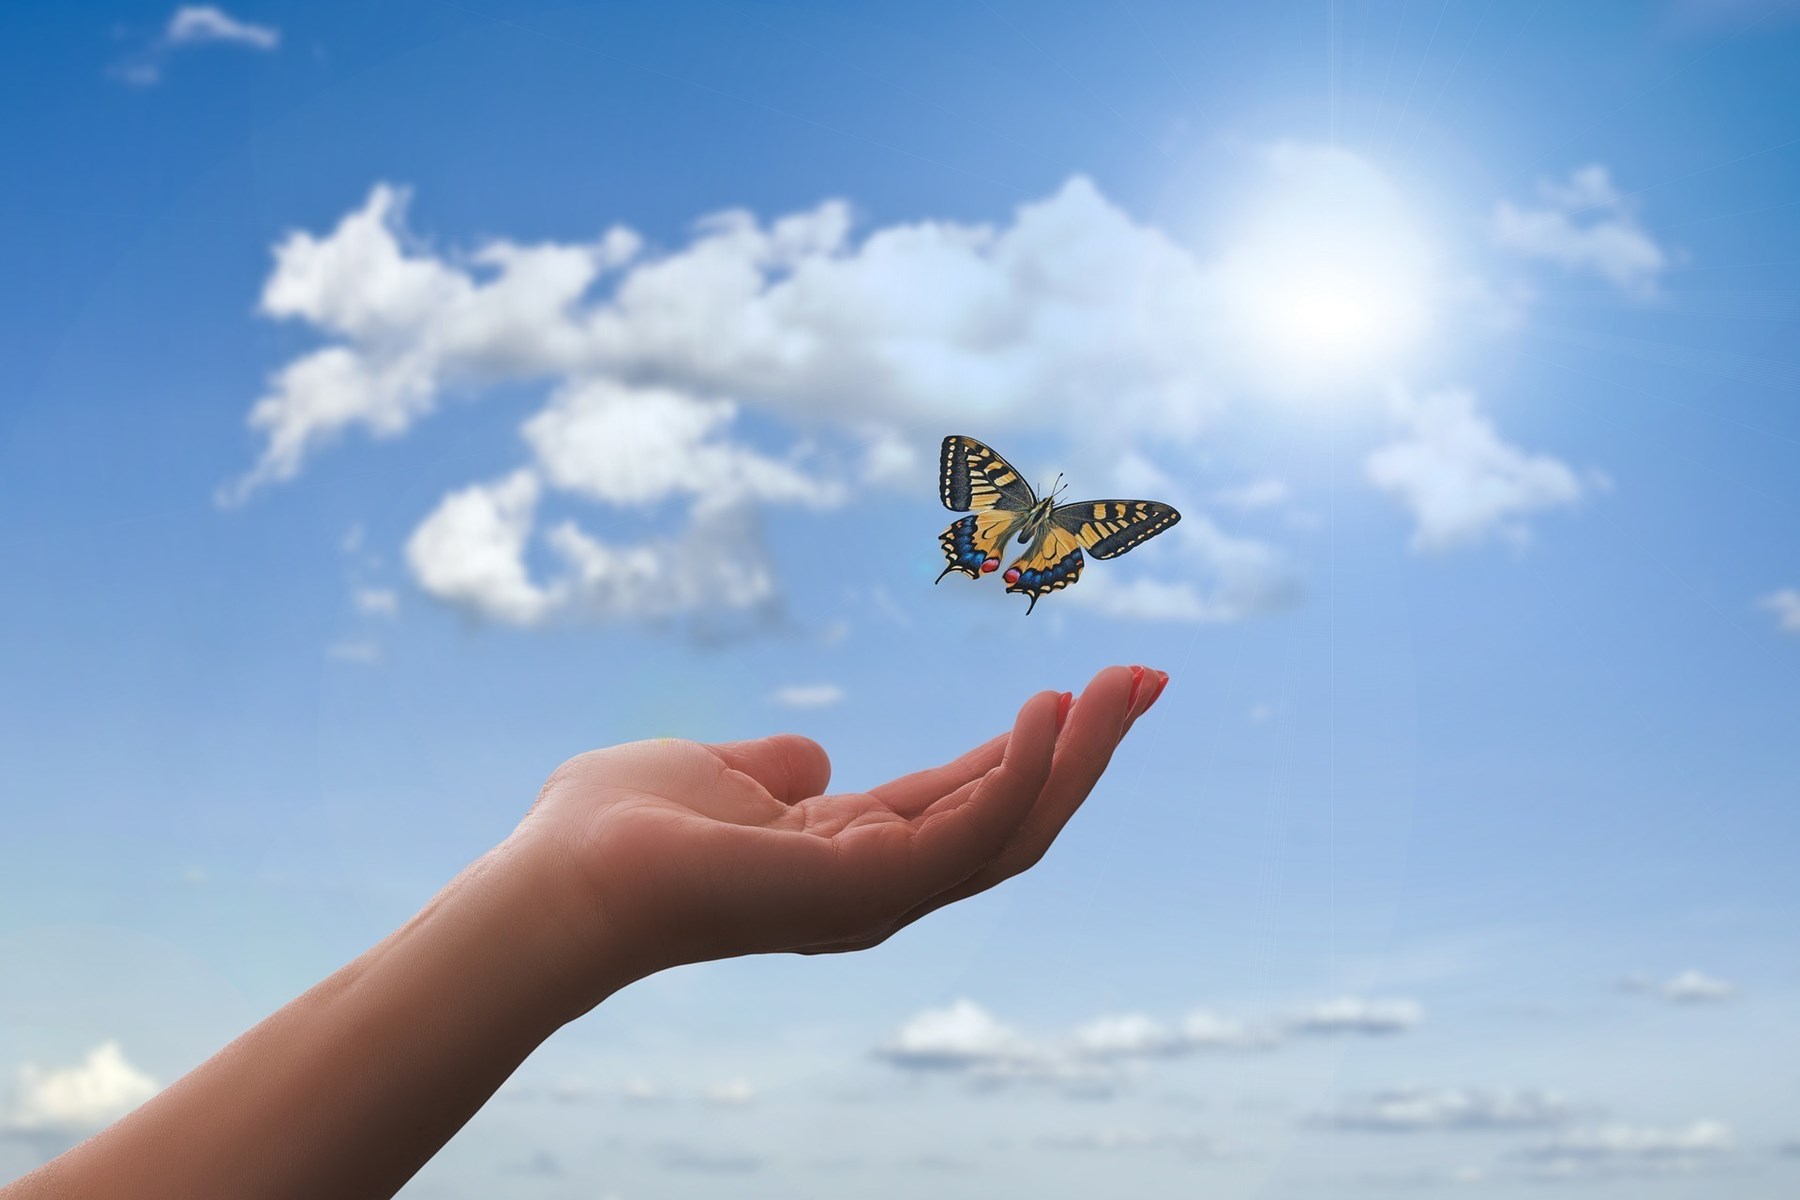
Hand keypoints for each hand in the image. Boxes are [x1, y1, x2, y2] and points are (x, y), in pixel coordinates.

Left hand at [513, 664, 1168, 1003]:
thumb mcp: (720, 772)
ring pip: (1018, 828)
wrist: (558, 879)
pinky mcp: (866, 889)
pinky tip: (1052, 710)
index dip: (1038, 745)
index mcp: (856, 852)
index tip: (1095, 683)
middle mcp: (883, 884)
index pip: (974, 799)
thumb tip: (813, 759)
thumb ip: (778, 769)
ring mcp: (880, 895)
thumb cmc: (618, 829)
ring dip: (1081, 755)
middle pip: (1018, 817)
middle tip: (1147, 676)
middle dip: (1088, 749)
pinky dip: (1024, 774)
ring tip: (1125, 681)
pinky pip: (975, 832)